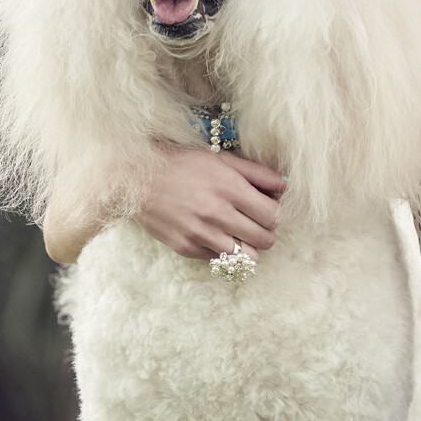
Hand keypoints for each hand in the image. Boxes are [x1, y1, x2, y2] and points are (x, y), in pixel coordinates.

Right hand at [133, 143, 287, 259]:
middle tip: (255, 224)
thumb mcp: (221, 159)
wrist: (135, 178)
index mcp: (228, 187)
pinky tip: (214, 235)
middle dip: (265, 232)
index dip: (275, 214)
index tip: (267, 210)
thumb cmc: (181, 164)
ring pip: (246, 257)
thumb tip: (285, 186)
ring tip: (238, 234)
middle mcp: (216, 212)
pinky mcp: (186, 248)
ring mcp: (200, 233)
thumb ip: (256, 173)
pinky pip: (220, 260)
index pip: (273, 216)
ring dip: (247, 247)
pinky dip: (223, 251)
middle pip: (264, 240)